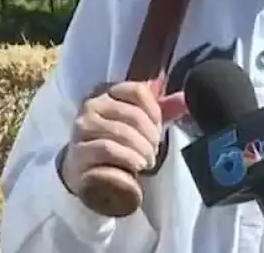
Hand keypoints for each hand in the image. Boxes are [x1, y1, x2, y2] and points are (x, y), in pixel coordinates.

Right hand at [60, 77, 187, 193]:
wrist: (84, 171)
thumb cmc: (114, 143)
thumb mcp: (138, 124)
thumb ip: (161, 110)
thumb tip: (184, 99)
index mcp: (106, 92)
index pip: (138, 91)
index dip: (155, 112)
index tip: (158, 130)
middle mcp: (90, 105)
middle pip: (133, 114)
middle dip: (151, 137)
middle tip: (154, 151)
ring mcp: (82, 128)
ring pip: (122, 133)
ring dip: (142, 151)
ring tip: (146, 161)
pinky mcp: (79, 151)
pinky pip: (108, 149)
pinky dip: (128, 159)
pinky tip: (136, 166)